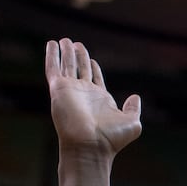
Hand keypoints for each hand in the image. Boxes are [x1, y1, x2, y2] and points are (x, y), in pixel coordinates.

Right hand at [46, 38, 141, 155]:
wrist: (91, 145)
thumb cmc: (111, 138)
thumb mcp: (131, 122)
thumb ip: (133, 108)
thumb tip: (135, 97)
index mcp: (100, 99)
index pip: (95, 78)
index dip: (93, 67)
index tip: (91, 59)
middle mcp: (84, 93)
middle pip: (80, 69)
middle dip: (78, 56)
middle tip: (75, 43)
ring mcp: (71, 90)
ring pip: (67, 65)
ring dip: (65, 52)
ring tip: (64, 40)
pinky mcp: (59, 88)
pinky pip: (53, 68)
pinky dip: (52, 55)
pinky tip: (51, 44)